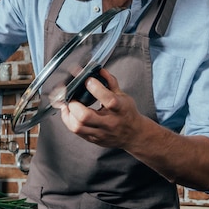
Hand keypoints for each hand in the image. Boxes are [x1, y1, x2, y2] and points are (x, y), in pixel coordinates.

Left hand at [59, 68, 208, 190]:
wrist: (144, 142)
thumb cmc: (133, 116)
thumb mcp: (126, 97)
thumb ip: (111, 82)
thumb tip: (98, 67)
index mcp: (122, 109)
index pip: (106, 98)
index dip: (92, 86)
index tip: (84, 76)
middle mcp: (111, 123)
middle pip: (87, 116)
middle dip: (75, 105)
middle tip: (68, 93)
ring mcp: (103, 134)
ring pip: (79, 126)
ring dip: (68, 114)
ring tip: (64, 102)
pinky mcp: (95, 140)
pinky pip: (78, 133)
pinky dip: (70, 122)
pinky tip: (66, 112)